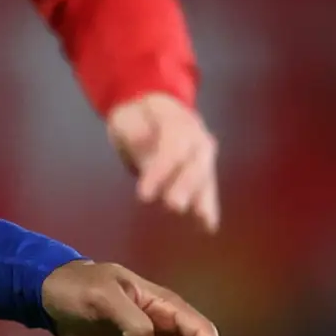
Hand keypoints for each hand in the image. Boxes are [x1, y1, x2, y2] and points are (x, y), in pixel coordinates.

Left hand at [104, 92, 221, 229]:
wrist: (151, 109)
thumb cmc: (135, 117)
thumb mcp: (127, 116)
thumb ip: (134, 129)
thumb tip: (142, 139)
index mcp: (177, 119)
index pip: (172, 145)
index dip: (160, 170)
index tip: (144, 195)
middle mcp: (196, 136)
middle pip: (194, 162)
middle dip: (185, 186)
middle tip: (174, 206)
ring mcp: (203, 152)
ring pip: (205, 176)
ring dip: (203, 199)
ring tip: (203, 221)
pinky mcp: (203, 169)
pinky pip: (207, 186)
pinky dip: (208, 205)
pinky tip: (208, 225)